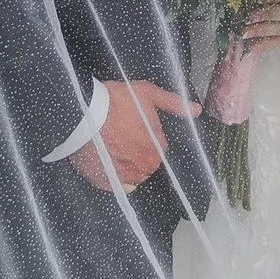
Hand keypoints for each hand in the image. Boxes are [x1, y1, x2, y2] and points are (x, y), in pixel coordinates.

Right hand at [70, 80, 199, 193]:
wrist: (82, 111)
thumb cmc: (115, 101)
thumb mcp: (147, 93)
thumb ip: (173, 104)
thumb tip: (197, 110)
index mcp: (157, 146)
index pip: (157, 148)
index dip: (145, 138)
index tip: (133, 129)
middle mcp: (145, 165)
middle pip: (146, 164)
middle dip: (137, 154)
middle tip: (121, 138)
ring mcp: (125, 176)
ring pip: (132, 177)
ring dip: (126, 167)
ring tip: (112, 149)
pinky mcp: (105, 182)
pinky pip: (116, 185)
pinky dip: (113, 177)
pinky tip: (106, 163)